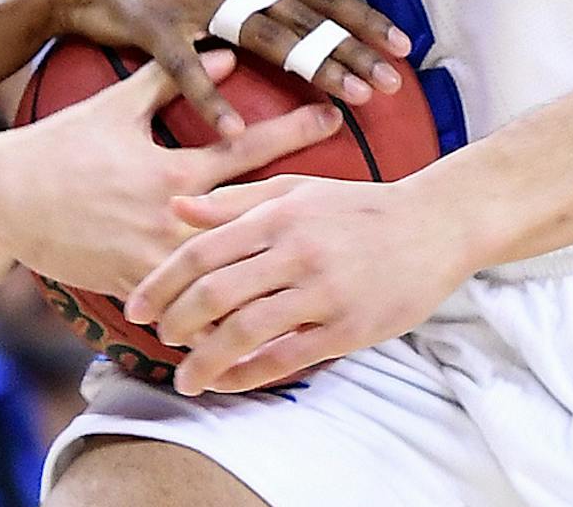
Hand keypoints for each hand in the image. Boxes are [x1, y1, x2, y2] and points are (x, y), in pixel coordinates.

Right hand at [0, 51, 342, 297]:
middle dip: (303, 207)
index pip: (245, 147)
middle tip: (352, 199)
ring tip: (322, 272)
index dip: (293, 130)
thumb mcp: (114, 104)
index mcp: (168, 169)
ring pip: (224, 274)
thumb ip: (170, 77)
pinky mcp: (134, 290)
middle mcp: (167, 218)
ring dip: (271, 272)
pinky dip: (223, 314)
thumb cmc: (59, 145)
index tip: (335, 114)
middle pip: (251, 217)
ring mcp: (152, 261)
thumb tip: (224, 48)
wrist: (1, 202)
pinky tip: (260, 322)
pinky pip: (189, 308)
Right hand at [32, 0, 410, 136]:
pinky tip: (235, 130)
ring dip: (312, 66)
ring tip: (351, 98)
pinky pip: (186, 69)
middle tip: (394, 79)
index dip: (360, 16)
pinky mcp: (152, 26)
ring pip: (264, 36)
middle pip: (302, 14)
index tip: (402, 44)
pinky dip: (210, 98)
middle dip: (352, 48)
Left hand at [124, 175, 472, 395]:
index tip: (136, 307)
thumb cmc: (360, 206)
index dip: (161, 283)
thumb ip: (235, 200)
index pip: (202, 250)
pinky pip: (287, 358)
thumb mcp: (297, 189)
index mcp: (280, 214)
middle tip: (159, 338)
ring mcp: (324, 292)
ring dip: (205, 360)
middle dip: (176, 323)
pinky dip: (249, 375)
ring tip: (185, 377)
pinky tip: (229, 382)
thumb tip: (175, 208)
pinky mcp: (349, 328)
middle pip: (215, 293)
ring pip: (246, 332)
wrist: (436, 224)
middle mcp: (297, 251)